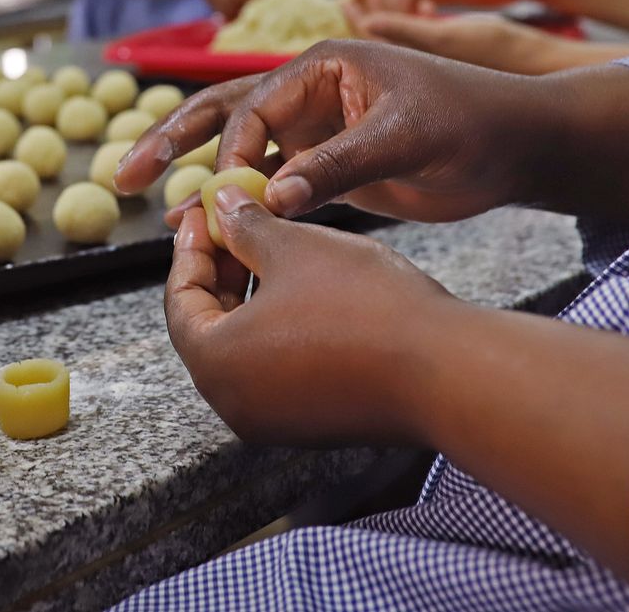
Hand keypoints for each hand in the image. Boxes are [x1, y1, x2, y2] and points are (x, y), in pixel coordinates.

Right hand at [117, 40, 543, 223]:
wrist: (517, 148)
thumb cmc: (472, 123)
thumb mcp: (406, 139)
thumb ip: (339, 166)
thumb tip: (275, 197)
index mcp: (322, 65)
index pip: (254, 108)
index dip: (231, 154)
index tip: (226, 199)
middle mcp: (308, 92)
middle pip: (222, 114)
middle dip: (171, 141)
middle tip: (123, 174)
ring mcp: (314, 130)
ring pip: (238, 152)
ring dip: (195, 176)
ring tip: (140, 198)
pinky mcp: (325, 166)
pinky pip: (267, 183)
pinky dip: (234, 203)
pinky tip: (195, 222)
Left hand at [166, 191, 453, 444]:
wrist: (448, 372)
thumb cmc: (363, 306)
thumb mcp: (294, 248)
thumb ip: (246, 227)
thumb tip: (220, 204)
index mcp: (215, 364)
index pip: (180, 299)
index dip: (192, 247)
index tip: (204, 211)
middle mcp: (236, 403)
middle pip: (210, 325)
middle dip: (222, 270)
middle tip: (237, 223)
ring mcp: (277, 421)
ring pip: (248, 347)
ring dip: (253, 296)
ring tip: (275, 246)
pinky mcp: (317, 424)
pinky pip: (282, 368)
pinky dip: (282, 327)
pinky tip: (308, 288)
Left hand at [344, 3, 569, 75]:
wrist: (541, 65)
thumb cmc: (497, 50)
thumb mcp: (446, 35)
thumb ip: (405, 31)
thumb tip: (366, 23)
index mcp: (413, 67)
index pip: (374, 41)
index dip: (358, 18)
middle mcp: (423, 70)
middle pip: (387, 39)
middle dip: (376, 11)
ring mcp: (441, 67)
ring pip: (408, 37)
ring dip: (399, 12)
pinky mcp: (460, 62)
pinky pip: (432, 40)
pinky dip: (425, 21)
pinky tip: (428, 6)